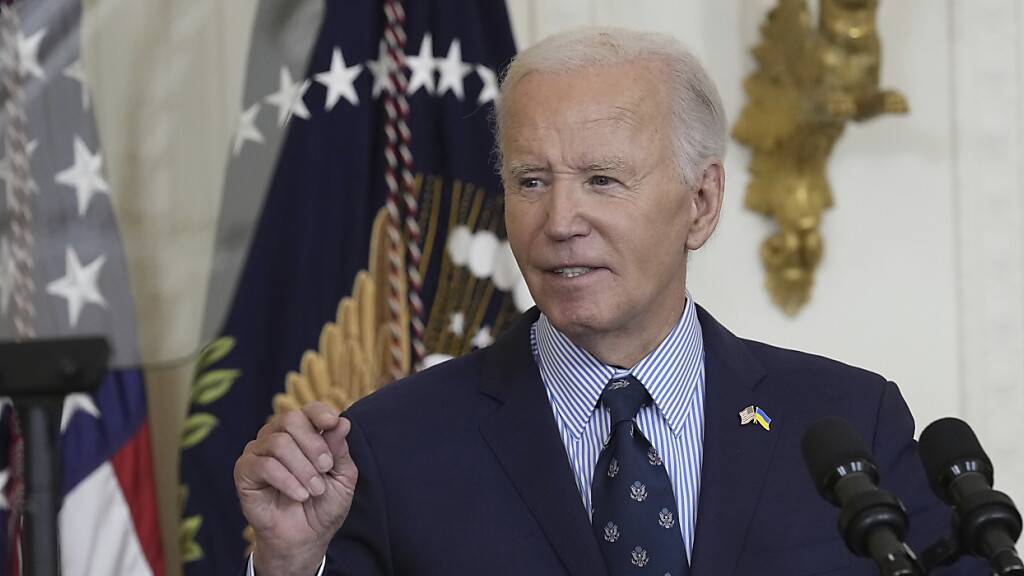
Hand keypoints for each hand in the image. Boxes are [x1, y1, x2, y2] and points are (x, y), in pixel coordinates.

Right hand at [234, 402, 357, 575]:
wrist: (306, 538)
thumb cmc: (324, 505)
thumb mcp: (342, 477)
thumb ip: (339, 450)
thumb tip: (342, 422)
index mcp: (303, 433)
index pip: (308, 410)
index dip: (320, 413)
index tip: (332, 423)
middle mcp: (277, 437)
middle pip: (290, 420)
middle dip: (313, 444)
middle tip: (326, 468)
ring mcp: (258, 453)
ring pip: (278, 443)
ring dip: (302, 467)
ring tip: (315, 489)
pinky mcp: (244, 472)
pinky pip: (264, 465)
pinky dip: (287, 480)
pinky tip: (300, 495)